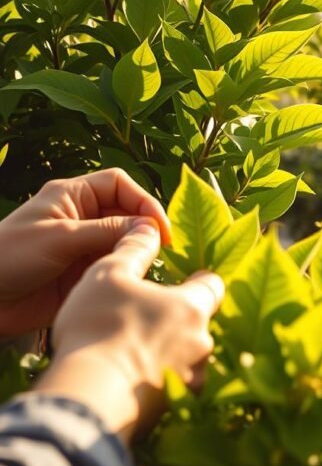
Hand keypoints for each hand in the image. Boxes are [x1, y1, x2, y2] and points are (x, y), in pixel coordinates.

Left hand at [0, 169, 171, 334]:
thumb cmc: (7, 258)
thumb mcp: (59, 238)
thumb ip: (106, 231)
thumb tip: (150, 228)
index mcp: (72, 196)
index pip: (119, 185)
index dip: (143, 200)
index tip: (158, 226)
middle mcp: (83, 217)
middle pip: (128, 212)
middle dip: (146, 227)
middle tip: (161, 249)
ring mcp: (85, 245)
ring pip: (126, 240)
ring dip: (139, 250)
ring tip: (148, 265)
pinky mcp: (85, 272)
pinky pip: (116, 265)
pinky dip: (129, 270)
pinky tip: (134, 280)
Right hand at [33, 220, 222, 442]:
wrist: (91, 397)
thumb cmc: (99, 327)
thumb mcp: (109, 275)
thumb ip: (134, 248)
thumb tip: (150, 226)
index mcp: (194, 306)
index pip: (213, 284)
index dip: (198, 279)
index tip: (183, 279)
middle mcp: (204, 341)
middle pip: (199, 323)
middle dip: (179, 319)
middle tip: (148, 319)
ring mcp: (194, 377)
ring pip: (188, 356)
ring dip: (169, 352)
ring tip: (134, 352)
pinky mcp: (178, 407)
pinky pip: (173, 386)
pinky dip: (158, 380)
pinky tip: (133, 379)